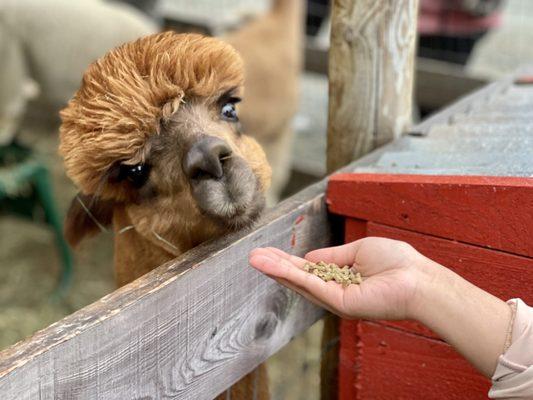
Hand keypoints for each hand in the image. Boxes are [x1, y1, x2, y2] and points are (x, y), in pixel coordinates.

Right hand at [249, 237, 433, 319]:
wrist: (418, 279)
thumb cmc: (397, 262)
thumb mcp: (358, 250)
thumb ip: (332, 256)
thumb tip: (308, 258)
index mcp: (341, 277)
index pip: (309, 269)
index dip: (288, 260)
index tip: (269, 251)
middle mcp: (335, 291)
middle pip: (299, 278)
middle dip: (275, 266)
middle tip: (252, 256)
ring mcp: (335, 299)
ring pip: (299, 282)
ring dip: (275, 270)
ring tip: (253, 259)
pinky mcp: (339, 303)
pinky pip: (309, 285)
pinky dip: (288, 275)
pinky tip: (271, 265)